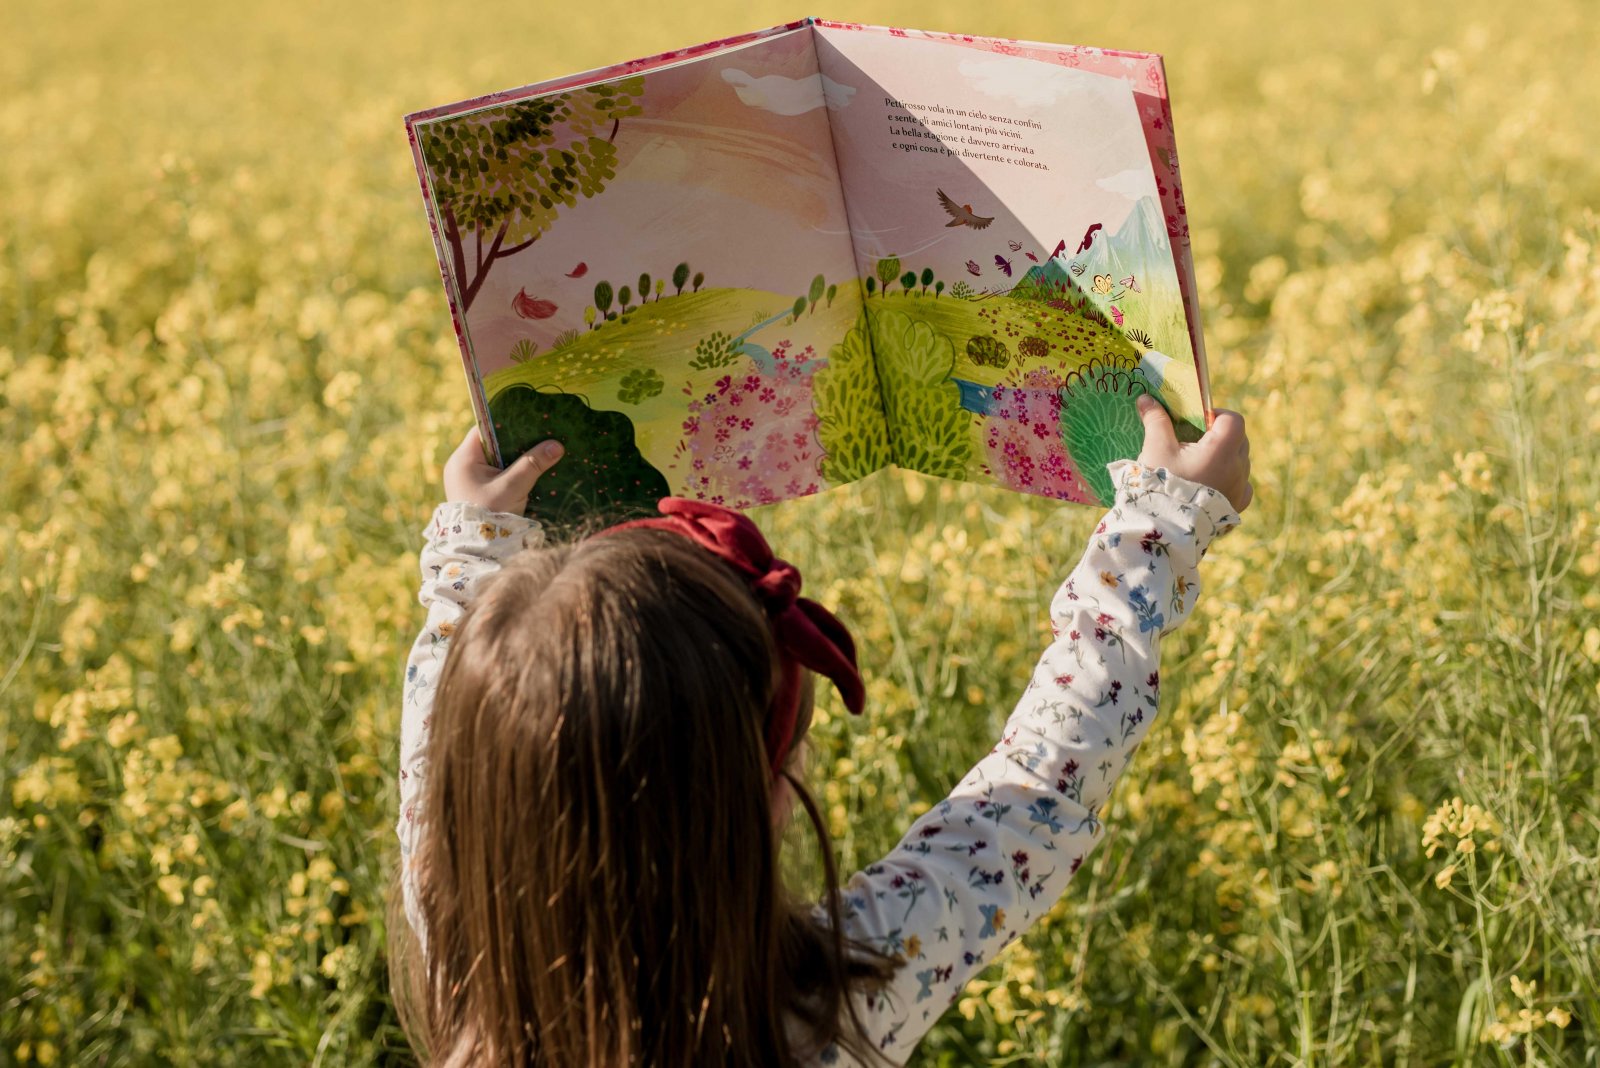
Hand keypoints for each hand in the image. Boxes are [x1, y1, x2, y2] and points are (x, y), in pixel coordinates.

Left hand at [442, 428, 563, 514]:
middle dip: (516, 441)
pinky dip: (511, 472)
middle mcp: (462, 466)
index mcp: (463, 459)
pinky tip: (529, 472)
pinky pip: (496, 474)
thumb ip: (532, 464)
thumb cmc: (489, 516)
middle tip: (540, 435)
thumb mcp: (512, 488)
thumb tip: (556, 445)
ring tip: (538, 451)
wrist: (476, 551)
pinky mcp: (476, 492)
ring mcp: (468, 480)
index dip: (507, 422)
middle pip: (492, 444)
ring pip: (496, 460)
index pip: (484, 429)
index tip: (530, 420)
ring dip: (515, 458)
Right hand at [1135, 395, 1251, 512]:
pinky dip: (1229, 480)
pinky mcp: (1236, 506)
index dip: (1216, 415)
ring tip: (1198, 465)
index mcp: (1223, 449)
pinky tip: (1210, 484)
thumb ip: (1155, 421)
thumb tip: (1146, 398)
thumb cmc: (1162, 485)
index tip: (1197, 421)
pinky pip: (1241, 486)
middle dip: (1219, 436)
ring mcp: (1240, 488)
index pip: (1233, 420)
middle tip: (1193, 442)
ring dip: (1224, 458)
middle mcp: (1238, 467)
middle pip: (1238, 439)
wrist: (1166, 528)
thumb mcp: (1156, 448)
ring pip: (1239, 462)